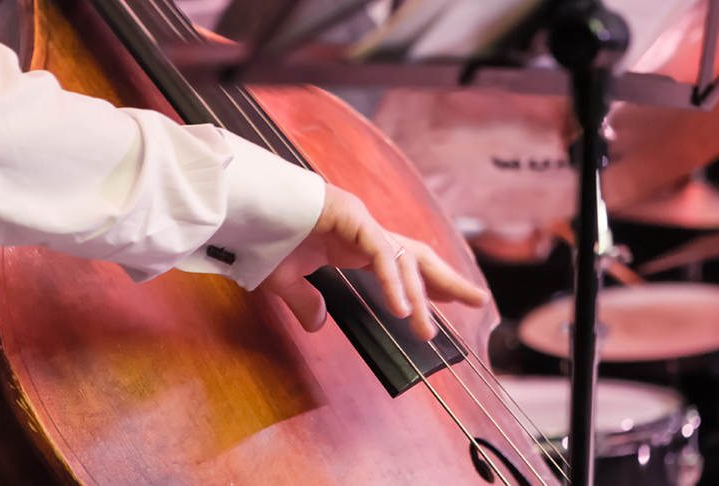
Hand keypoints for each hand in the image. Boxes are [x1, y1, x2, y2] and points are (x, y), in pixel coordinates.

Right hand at [259, 185, 488, 340]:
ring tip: (428, 330)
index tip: (450, 304)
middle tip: (478, 301)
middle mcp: (364, 229)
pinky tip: (401, 308)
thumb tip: (318, 323)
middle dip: (447, 280)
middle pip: (416, 257)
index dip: (427, 284)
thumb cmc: (259, 236)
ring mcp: (360, 221)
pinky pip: (380, 253)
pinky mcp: (351, 217)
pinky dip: (393, 282)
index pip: (401, 263)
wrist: (240, 207)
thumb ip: (305, 301)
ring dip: (418, 296)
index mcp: (353, 241)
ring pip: (403, 259)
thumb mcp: (285, 281)